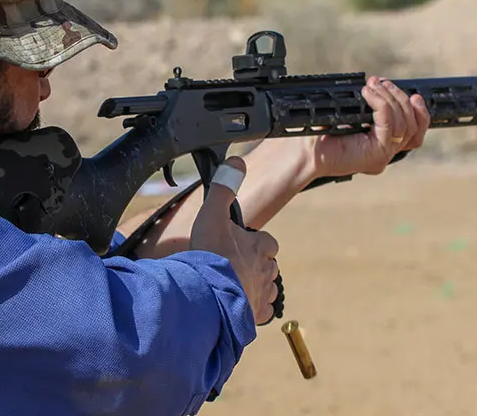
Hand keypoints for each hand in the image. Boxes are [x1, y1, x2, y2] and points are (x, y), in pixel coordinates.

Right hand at [189, 157, 280, 324]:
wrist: (207, 295)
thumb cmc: (210, 255)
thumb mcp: (213, 214)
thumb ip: (223, 187)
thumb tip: (237, 160)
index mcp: (259, 247)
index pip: (269, 243)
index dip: (259, 242)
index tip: (246, 242)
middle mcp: (265, 271)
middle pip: (268, 267)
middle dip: (256, 265)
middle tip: (235, 265)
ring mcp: (261, 294)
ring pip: (267, 289)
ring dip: (256, 286)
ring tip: (236, 285)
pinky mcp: (255, 315)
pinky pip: (263, 312)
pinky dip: (254, 309)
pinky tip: (240, 306)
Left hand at [313, 76, 430, 176]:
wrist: (303, 152)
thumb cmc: (318, 134)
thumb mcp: (347, 115)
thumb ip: (366, 106)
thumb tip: (377, 85)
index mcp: (381, 143)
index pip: (415, 128)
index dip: (414, 108)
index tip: (398, 88)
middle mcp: (386, 150)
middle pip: (413, 124)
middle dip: (399, 97)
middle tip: (380, 82)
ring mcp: (384, 154)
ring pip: (405, 123)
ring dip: (391, 98)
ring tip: (373, 85)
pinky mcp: (377, 154)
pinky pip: (388, 124)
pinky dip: (381, 104)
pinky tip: (368, 93)